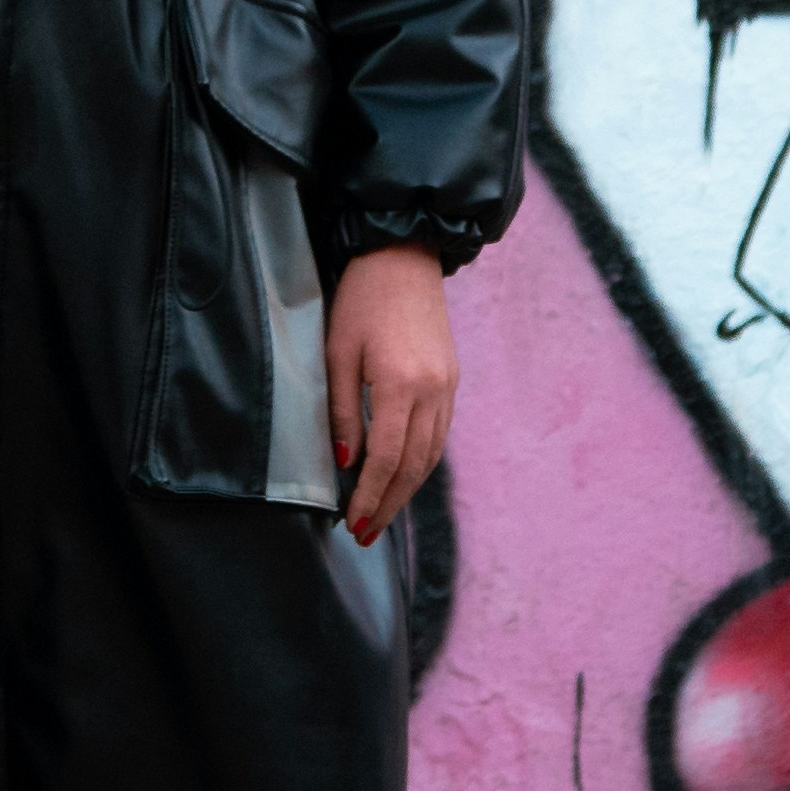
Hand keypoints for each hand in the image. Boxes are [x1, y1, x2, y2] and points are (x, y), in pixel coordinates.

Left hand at [325, 241, 454, 545]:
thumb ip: (342, 410)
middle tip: (364, 534)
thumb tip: (347, 463)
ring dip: (406, 490)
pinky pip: (439, 435)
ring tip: (382, 515)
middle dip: (389, 504)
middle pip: (413, 466)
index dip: (370, 496)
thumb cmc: (362, 299)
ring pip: (431, 455)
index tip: (352, 524)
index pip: (386, 458)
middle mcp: (433, 391)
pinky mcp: (451, 381)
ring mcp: (448, 387)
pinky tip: (402, 477)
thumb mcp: (338, 352)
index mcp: (402, 384)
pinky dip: (420, 464)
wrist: (404, 256)